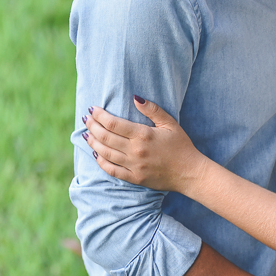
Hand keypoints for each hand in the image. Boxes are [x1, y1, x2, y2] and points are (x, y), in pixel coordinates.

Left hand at [83, 97, 207, 192]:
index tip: (93, 109)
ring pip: (105, 153)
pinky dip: (101, 161)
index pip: (113, 123)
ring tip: (86, 133)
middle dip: (92, 126)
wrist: (189, 173)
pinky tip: (95, 154)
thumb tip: (135, 97)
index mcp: (143, 135)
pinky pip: (112, 170)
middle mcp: (135, 151)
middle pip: (105, 137)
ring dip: (93, 142)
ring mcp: (133, 166)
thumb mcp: (170, 123)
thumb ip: (153, 110)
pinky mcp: (134, 178)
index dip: (99, 115)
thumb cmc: (181, 146)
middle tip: (86, 118)